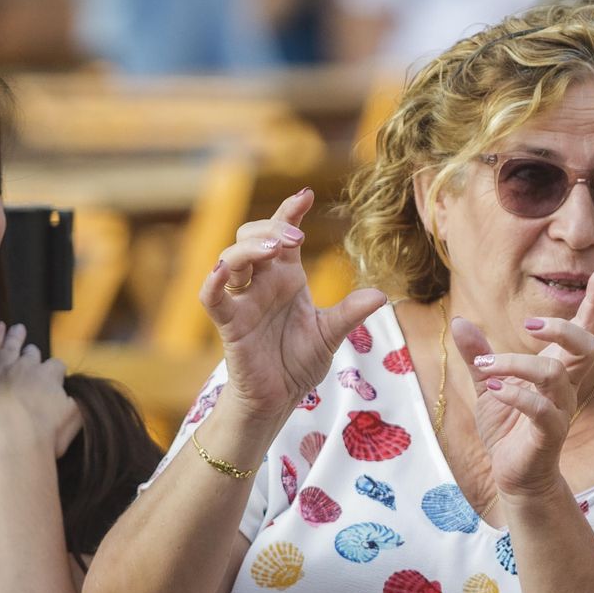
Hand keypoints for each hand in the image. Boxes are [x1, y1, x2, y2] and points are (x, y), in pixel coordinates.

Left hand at [0, 322, 82, 460]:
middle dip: (33, 352)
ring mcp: (2, 372)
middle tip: (31, 349)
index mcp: (49, 375)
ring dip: (14, 337)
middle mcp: (26, 368)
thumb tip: (73, 393)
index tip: (55, 377)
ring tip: (16, 328)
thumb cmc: (46, 438)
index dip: (57, 371)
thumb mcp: (74, 418)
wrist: (16, 447)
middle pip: (31, 354)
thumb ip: (77, 400)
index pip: (56, 365)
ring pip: (9, 348)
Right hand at [201, 188, 386, 421]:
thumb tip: (381, 295)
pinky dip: (213, 282)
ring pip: (230, 259)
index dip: (289, 211)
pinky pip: (212, 297)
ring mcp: (243, 301)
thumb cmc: (298, 361)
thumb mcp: (331, 333)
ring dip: (249, 248)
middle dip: (270, 227)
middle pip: (252, 237)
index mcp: (286, 277)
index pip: (282, 233)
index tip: (306, 194)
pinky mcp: (229, 324)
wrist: (278, 398)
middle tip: (296, 236)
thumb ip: (350, 313)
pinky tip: (223, 272)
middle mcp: (262, 282)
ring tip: (276, 249)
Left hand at [450, 268, 593, 500]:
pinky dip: (517, 396)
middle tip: (530, 326)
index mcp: (557, 370)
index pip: (583, 332)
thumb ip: (478, 354)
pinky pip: (541, 410)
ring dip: (518, 364)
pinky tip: (495, 390)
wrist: (513, 475)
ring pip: (554, 374)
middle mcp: (566, 387)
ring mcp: (561, 410)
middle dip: (565, 328)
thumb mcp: (488, 384)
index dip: (593, 304)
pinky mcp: (549, 434)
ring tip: (487, 368)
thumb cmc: (507, 428)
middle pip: (586, 347)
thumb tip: (459, 320)